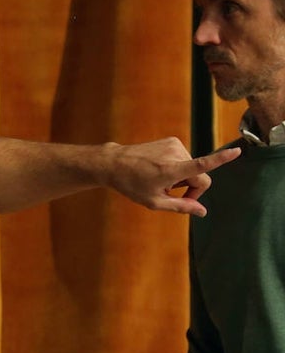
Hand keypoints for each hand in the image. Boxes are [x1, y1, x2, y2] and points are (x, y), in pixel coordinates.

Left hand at [106, 139, 239, 216]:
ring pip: (192, 167)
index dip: (221, 159)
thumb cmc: (132, 184)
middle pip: (199, 176)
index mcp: (171, 170)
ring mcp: (174, 145)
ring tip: (160, 179)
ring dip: (181, 177)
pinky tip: (159, 169)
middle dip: (191, 188)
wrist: (114, 163)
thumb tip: (203, 212)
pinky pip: (184, 158)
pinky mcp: (172, 140)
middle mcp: (176, 154)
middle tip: (171, 195)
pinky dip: (177, 167)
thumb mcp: (154, 202)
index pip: (201, 165)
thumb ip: (181, 207)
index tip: (237, 151)